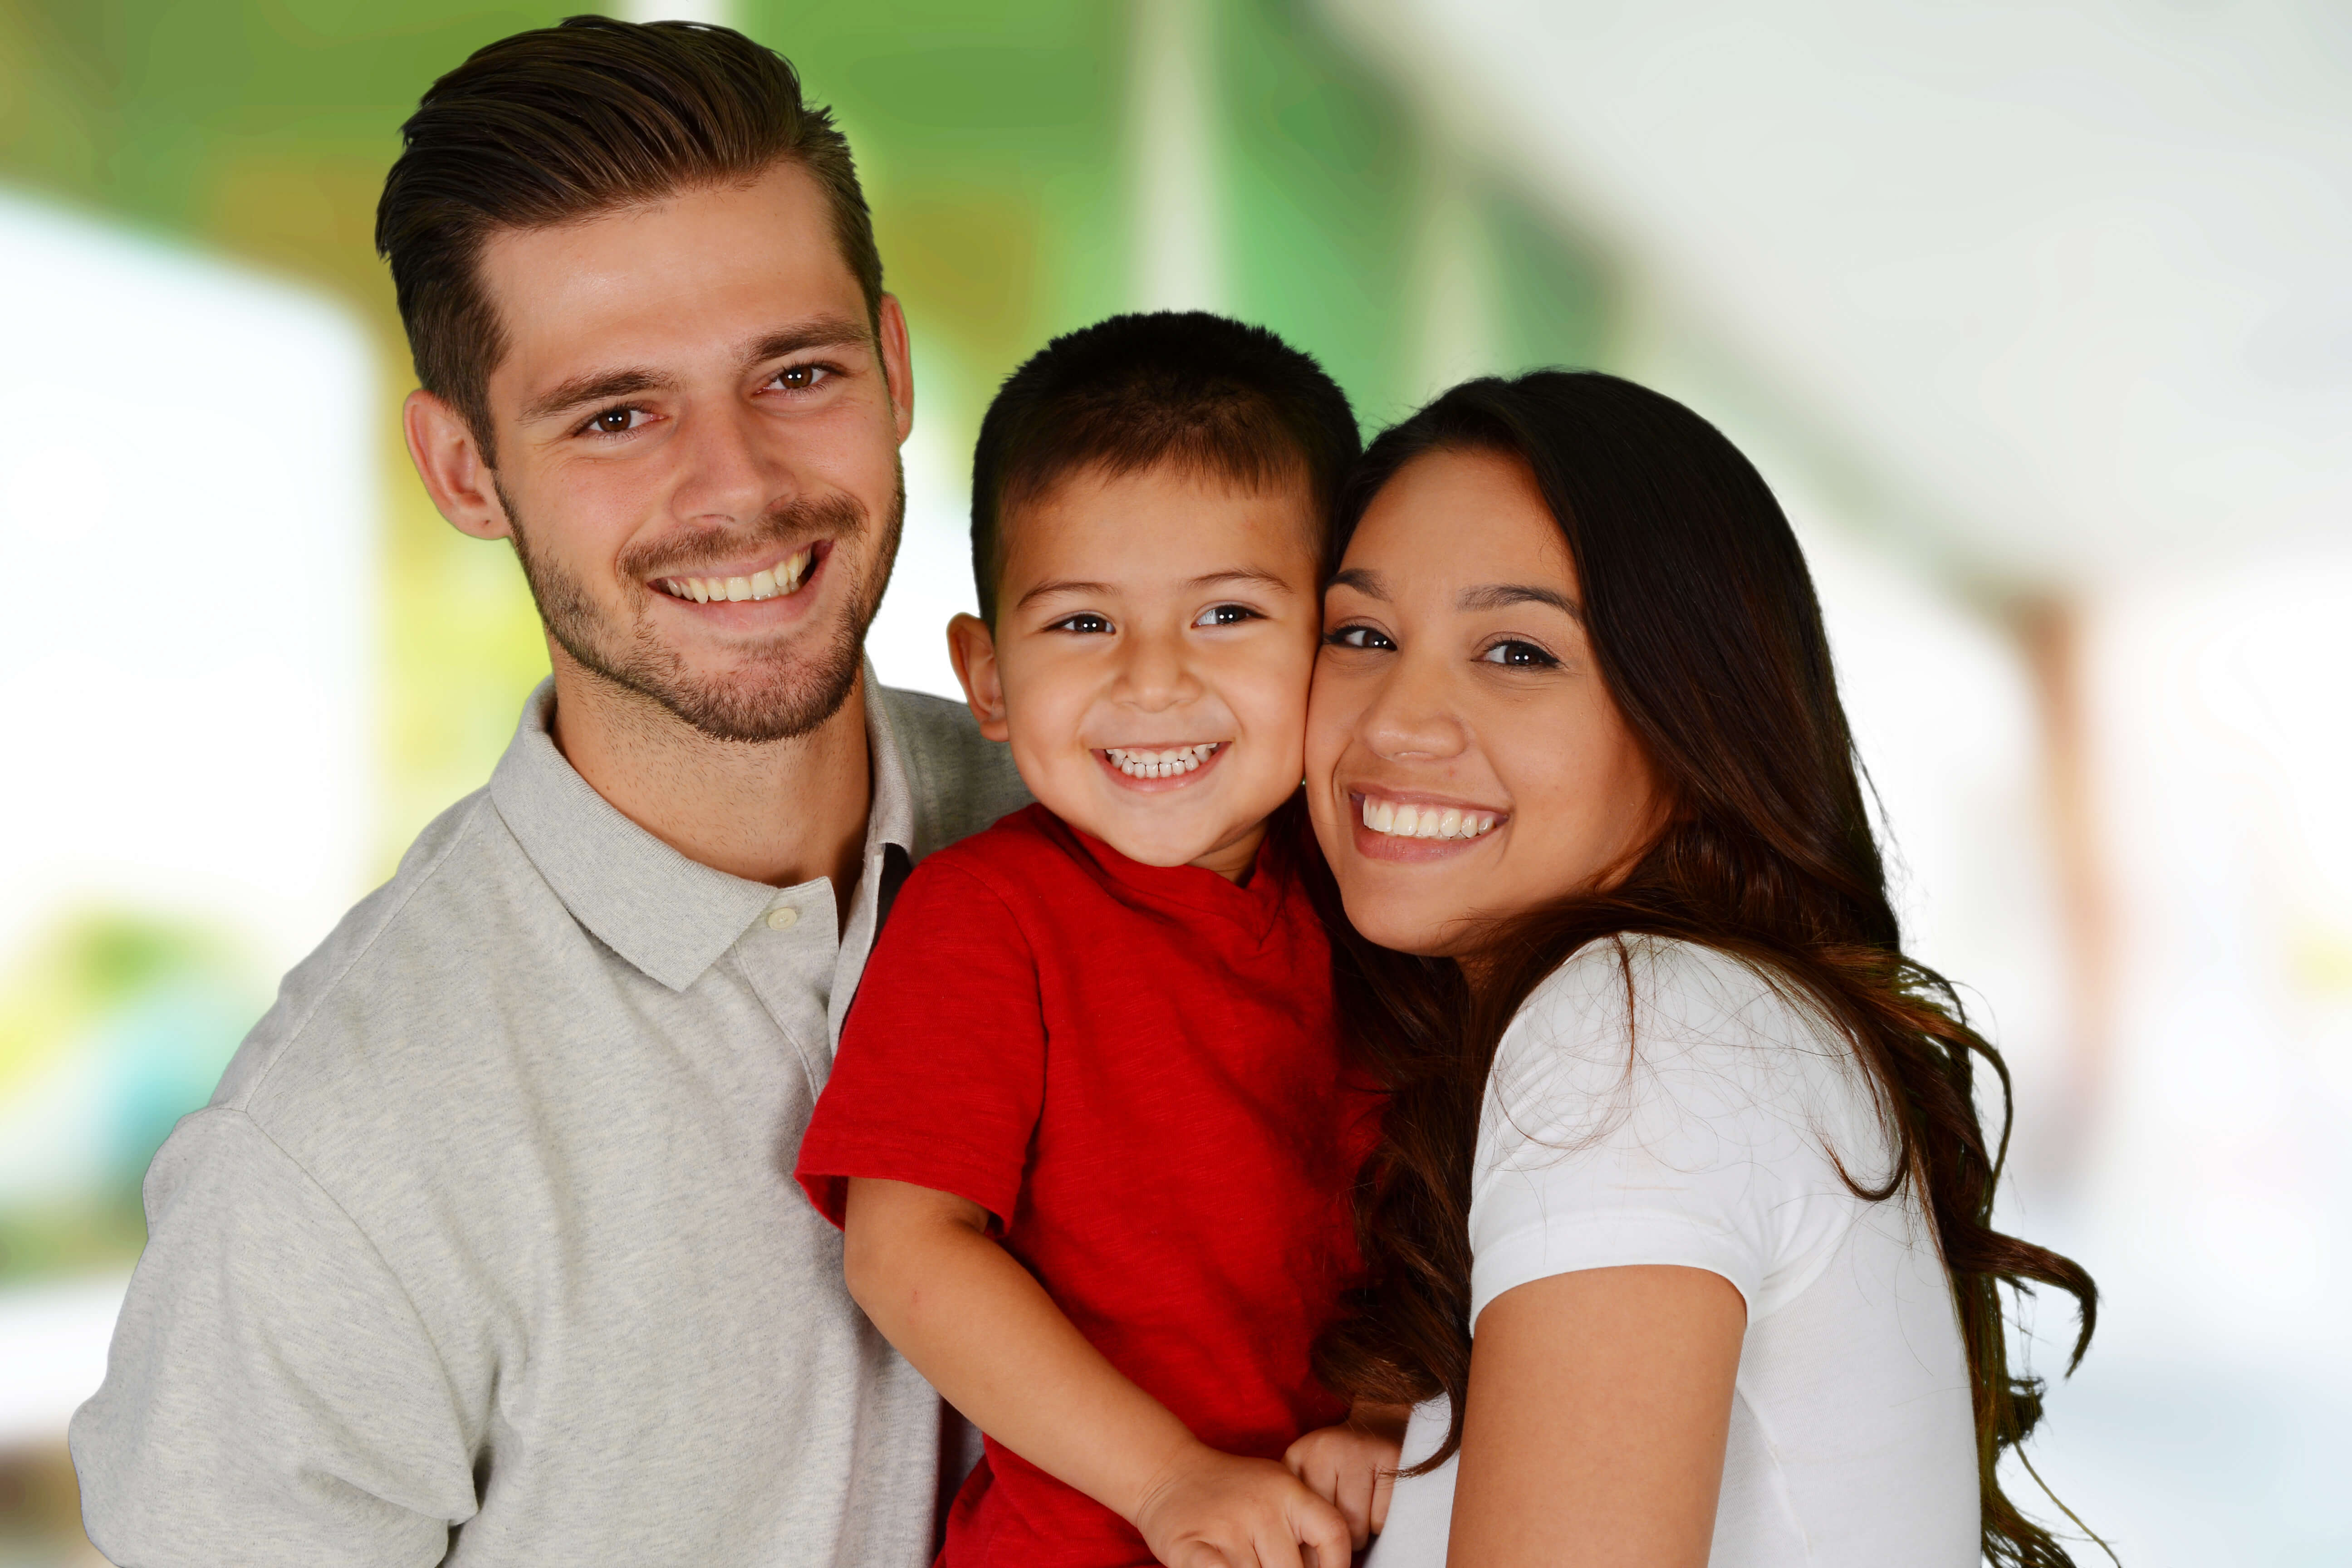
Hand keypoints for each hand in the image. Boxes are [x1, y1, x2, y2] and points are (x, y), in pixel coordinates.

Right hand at [1132, 1441, 1355, 1567]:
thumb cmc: (1231, 1492)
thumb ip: (1305, 1529)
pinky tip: (1228, 1567)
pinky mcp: (1189, 1547)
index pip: (1332, 1533)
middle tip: (1270, 1562)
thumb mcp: (1277, 1494)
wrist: (1168, 1471)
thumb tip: (1330, 1567)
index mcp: (1287, 1491)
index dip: (1338, 1565)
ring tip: (1246, 1561)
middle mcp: (1260, 1508)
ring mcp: (1225, 1528)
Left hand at [1284, 1414, 1403, 1549]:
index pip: (1294, 1520)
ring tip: (1363, 1508)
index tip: (1316, 1548)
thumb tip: (1310, 1564)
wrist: (1383, 1424)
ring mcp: (1356, 1449)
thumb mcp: (1314, 1483)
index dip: (1308, 1545)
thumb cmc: (1344, 1469)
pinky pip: (1382, 1518)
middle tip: (1345, 1519)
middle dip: (1338, 1537)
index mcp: (1297, 1458)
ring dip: (1361, 1532)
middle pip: (1325, 1526)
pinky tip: (1380, 1500)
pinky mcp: (1389, 1456)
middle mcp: (1322, 1449)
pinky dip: (1382, 1522)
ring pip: (1355, 1528)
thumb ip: (1304, 1516)